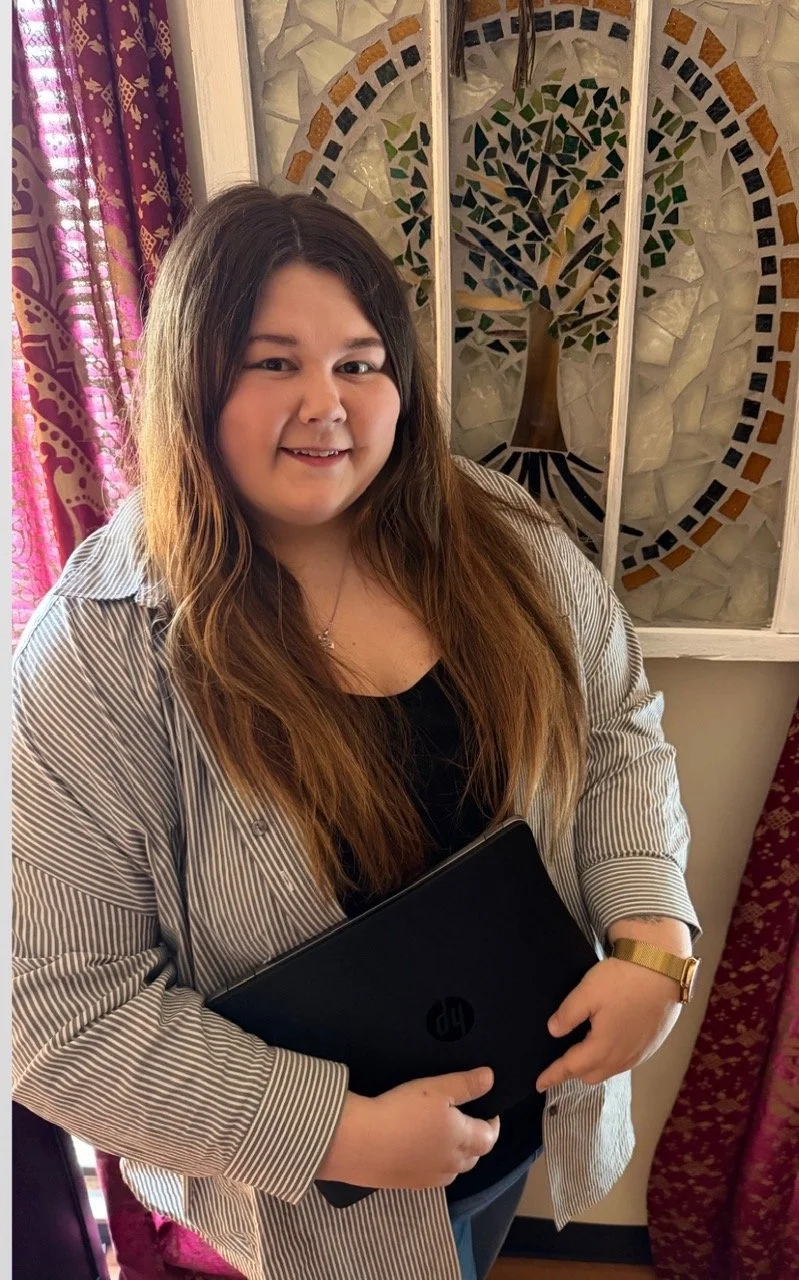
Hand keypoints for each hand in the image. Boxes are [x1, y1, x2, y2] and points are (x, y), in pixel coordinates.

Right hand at [317, 1066, 500, 1188]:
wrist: (361, 1143)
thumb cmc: (403, 1111)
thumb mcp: (436, 1089)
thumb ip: (466, 1084)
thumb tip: (491, 1078)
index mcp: (463, 1140)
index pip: (490, 1137)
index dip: (493, 1123)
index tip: (487, 1109)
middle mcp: (452, 1164)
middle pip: (475, 1155)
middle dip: (476, 1139)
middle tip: (467, 1119)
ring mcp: (430, 1178)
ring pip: (454, 1168)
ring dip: (457, 1154)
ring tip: (445, 1134)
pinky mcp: (409, 1184)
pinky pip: (433, 1175)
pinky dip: (435, 1163)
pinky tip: (421, 1150)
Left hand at [535, 958, 681, 1091]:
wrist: (663, 969)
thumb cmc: (623, 980)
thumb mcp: (587, 992)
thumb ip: (568, 1014)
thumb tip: (553, 1031)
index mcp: (603, 1048)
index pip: (571, 1067)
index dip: (553, 1076)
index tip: (539, 1084)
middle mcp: (622, 1057)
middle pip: (591, 1075)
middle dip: (574, 1073)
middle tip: (561, 1062)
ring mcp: (640, 1053)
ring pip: (610, 1070)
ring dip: (594, 1066)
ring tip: (583, 1053)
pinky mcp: (652, 1045)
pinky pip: (625, 1062)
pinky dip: (611, 1059)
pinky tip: (609, 1043)